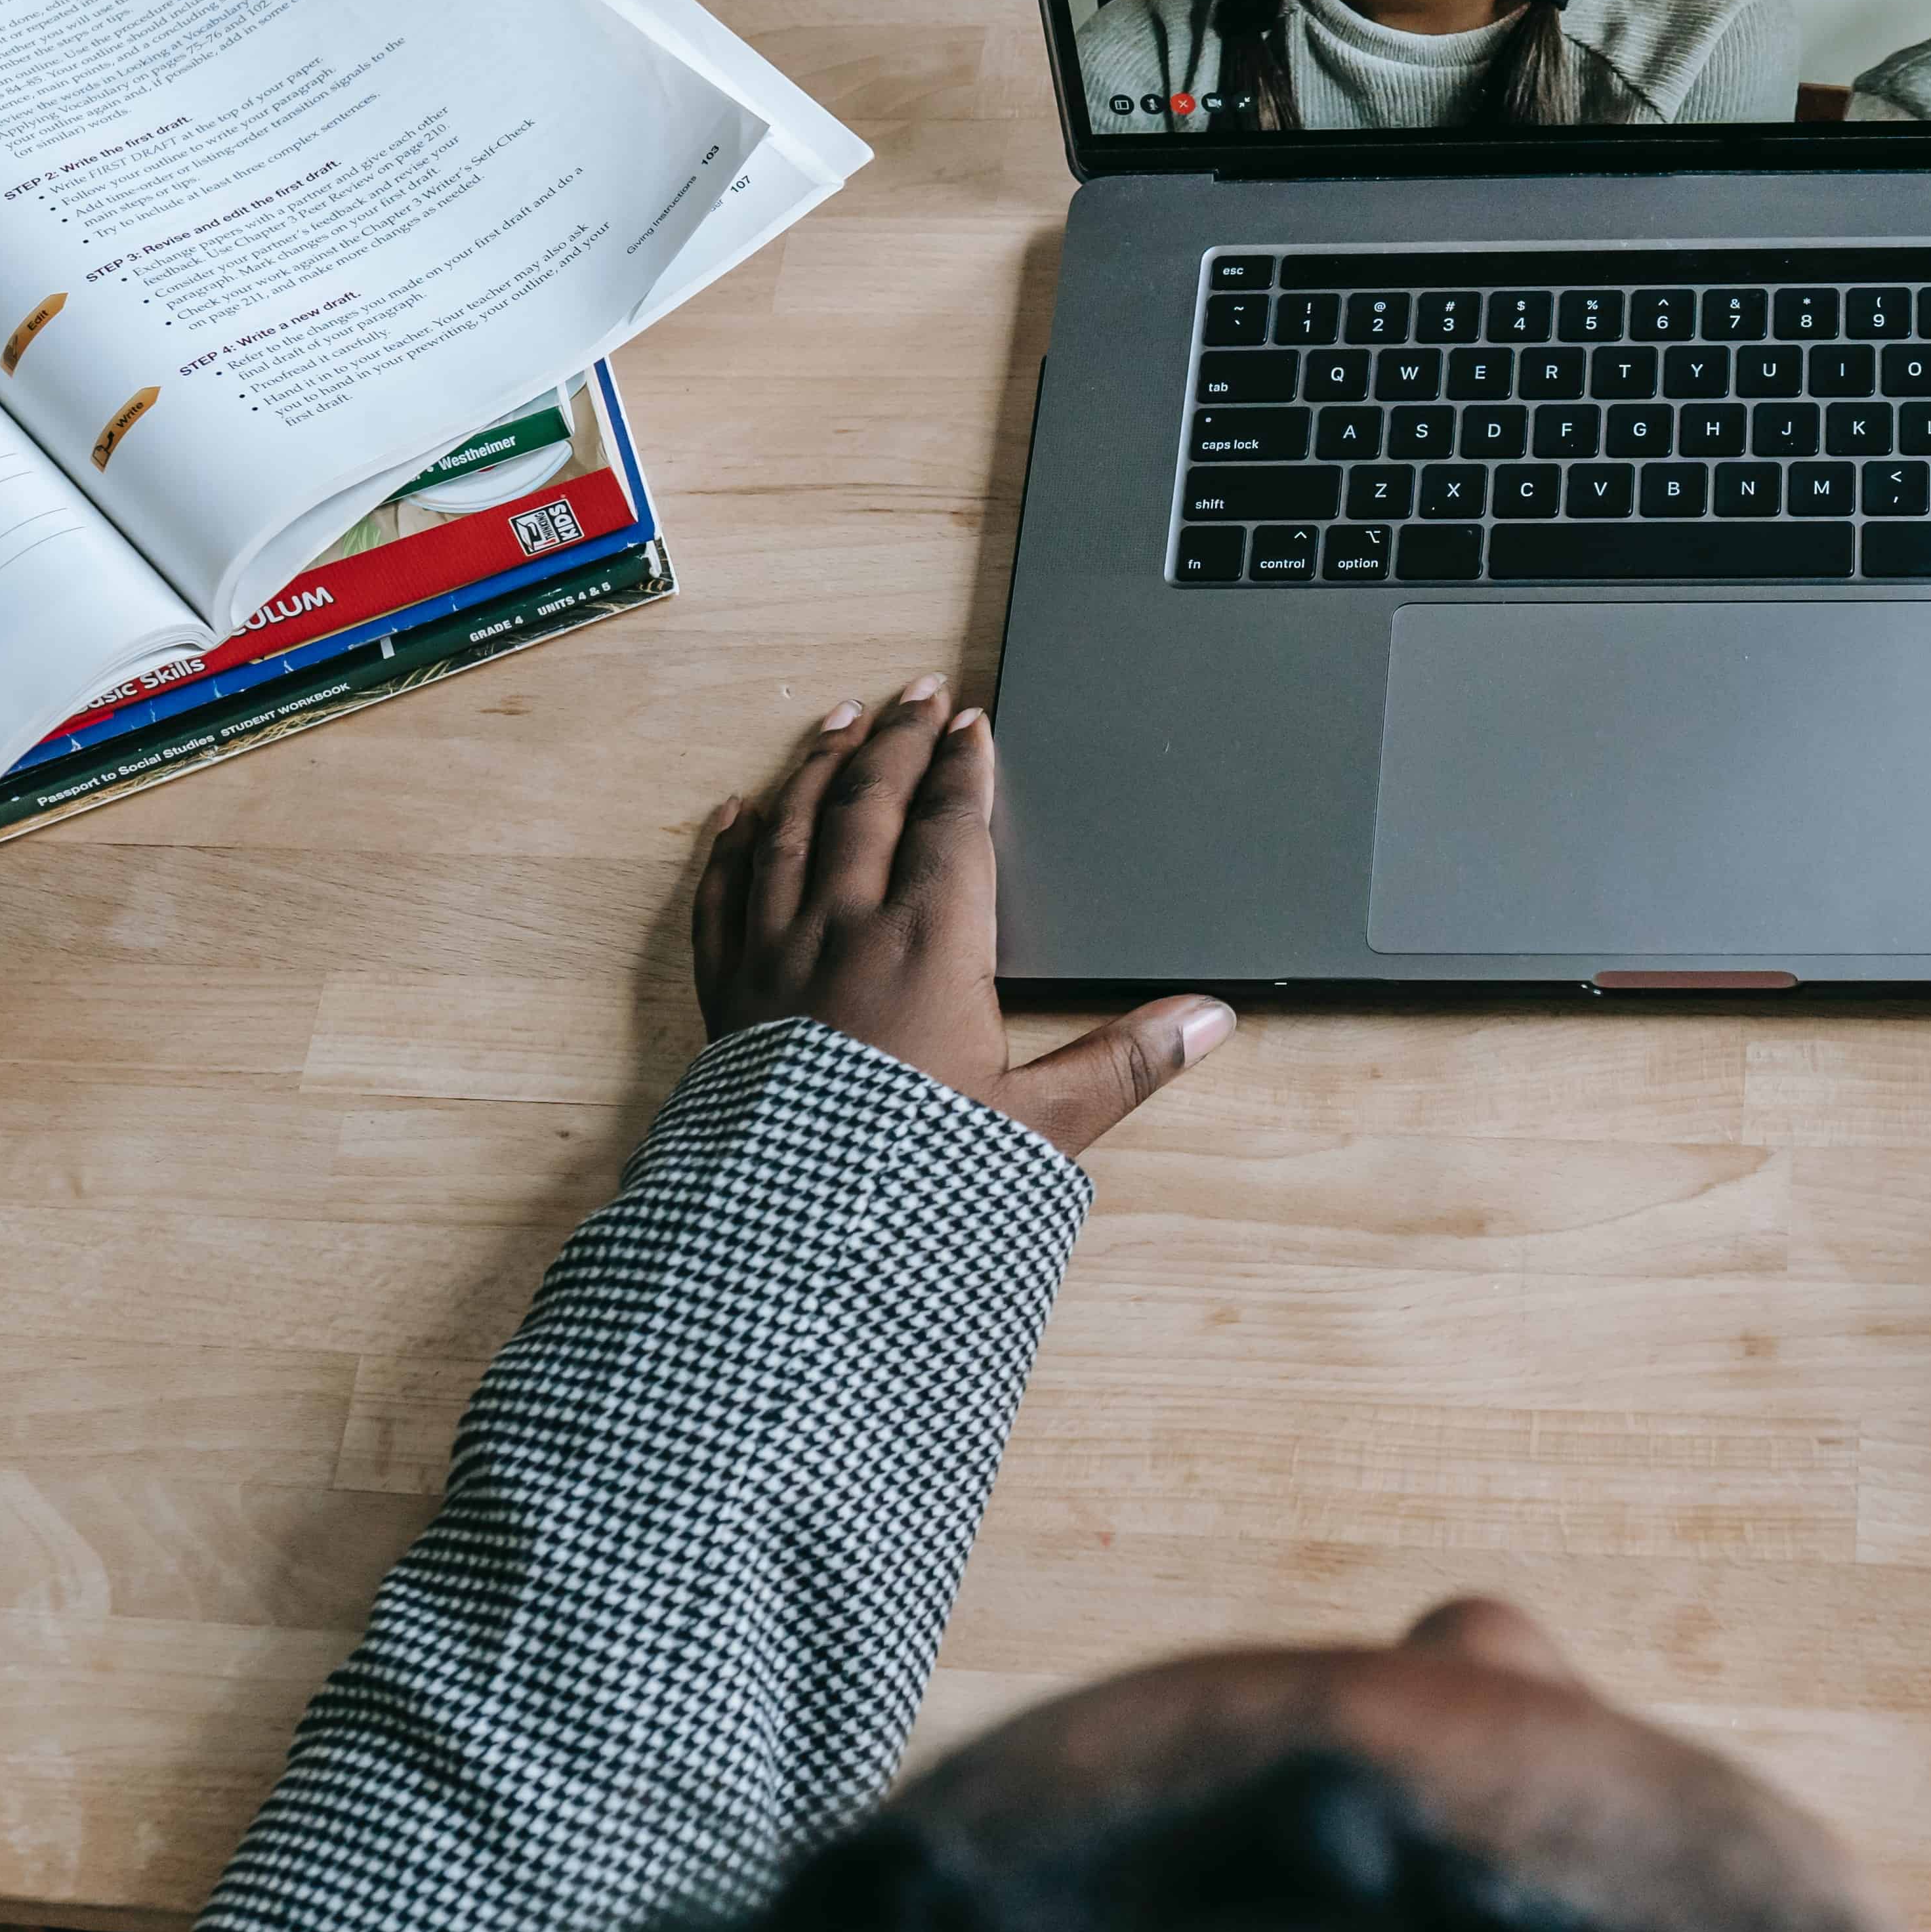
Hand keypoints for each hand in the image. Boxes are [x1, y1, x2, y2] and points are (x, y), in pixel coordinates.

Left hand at [692, 677, 1232, 1156]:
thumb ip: (1126, 1062)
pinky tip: (738, 814)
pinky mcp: (726, 996)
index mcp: (930, 944)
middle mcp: (846, 929)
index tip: (972, 726)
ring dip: (818, 768)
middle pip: (868, 805)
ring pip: (792, 830)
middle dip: (896, 742)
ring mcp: (775, 957)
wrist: (791, 1236)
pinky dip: (731, 845)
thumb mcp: (1043, 1126)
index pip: (951, 826)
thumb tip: (1209, 1019)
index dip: (965, 769)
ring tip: (839, 723)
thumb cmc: (914, 1178)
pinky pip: (721, 896)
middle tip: (915, 695)